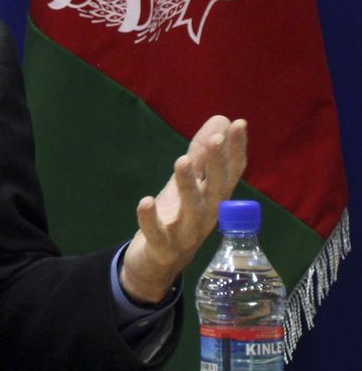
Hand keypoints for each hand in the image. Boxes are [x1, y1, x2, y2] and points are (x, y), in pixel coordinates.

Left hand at [119, 116, 247, 303]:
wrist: (157, 265)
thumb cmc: (176, 218)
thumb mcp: (188, 184)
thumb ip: (202, 154)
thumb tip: (221, 119)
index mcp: (214, 200)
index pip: (231, 173)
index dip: (236, 150)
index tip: (239, 124)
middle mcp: (207, 217)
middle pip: (216, 190)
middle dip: (216, 164)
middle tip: (215, 138)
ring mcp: (187, 235)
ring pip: (192, 211)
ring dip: (187, 185)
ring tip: (182, 160)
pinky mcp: (163, 249)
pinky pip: (158, 236)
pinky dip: (151, 220)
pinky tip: (145, 201)